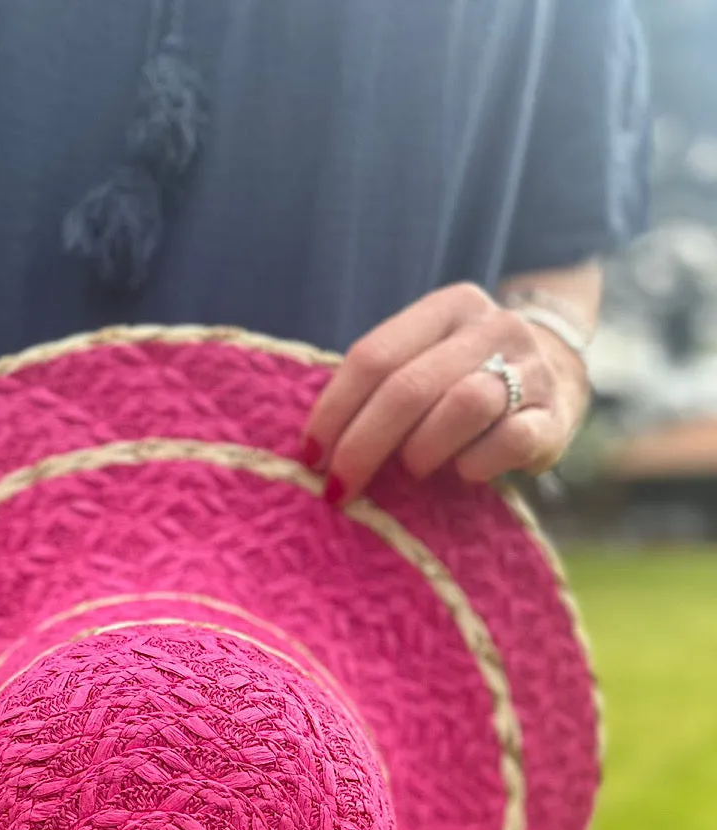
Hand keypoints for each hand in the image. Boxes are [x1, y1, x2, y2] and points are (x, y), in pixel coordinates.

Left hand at [302, 282, 590, 501]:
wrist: (556, 383)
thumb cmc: (461, 385)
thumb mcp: (422, 366)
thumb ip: (377, 389)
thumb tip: (313, 450)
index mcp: (448, 307)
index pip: (374, 356)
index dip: (334, 411)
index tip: (310, 458)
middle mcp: (494, 326)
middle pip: (409, 387)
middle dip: (363, 444)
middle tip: (339, 487)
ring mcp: (531, 367)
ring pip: (463, 405)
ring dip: (422, 448)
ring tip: (412, 470)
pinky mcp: (555, 414)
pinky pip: (510, 440)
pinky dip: (476, 464)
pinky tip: (464, 473)